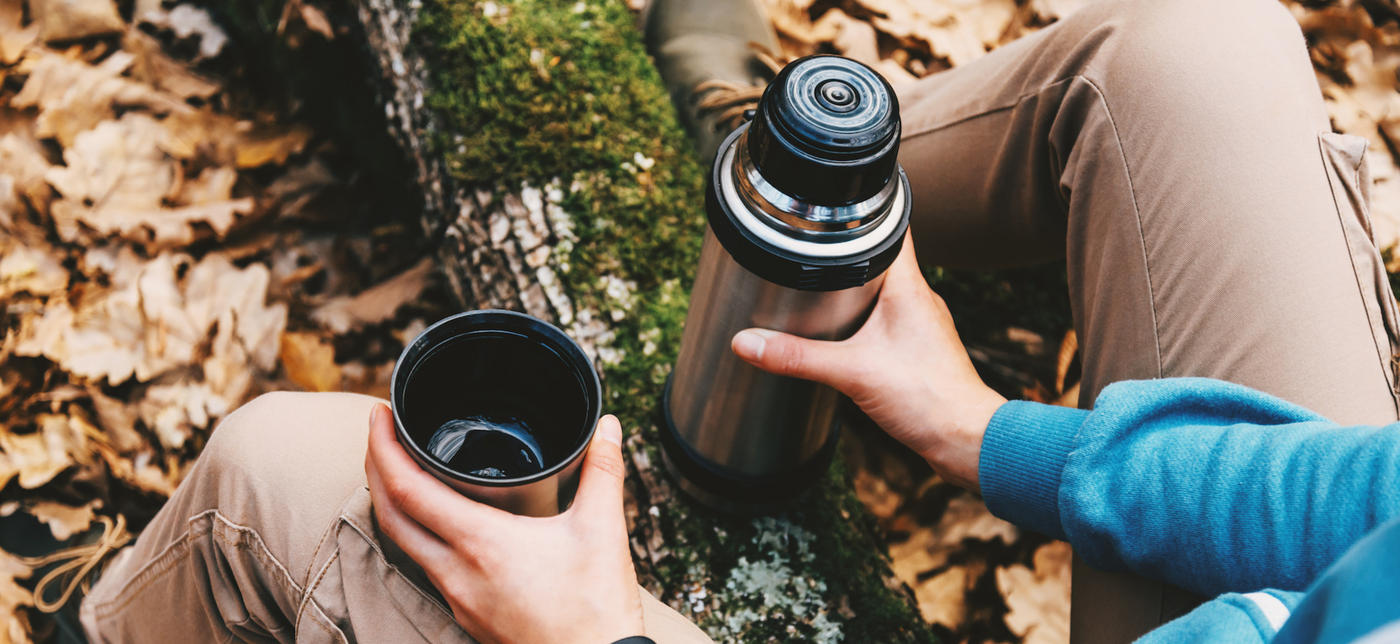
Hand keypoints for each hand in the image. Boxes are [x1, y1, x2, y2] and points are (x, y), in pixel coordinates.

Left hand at [365, 404, 643, 643]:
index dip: (383, 447)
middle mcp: (457, 572)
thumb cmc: (598, 609)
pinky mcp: (467, 617)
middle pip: (389, 515)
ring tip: (403, 469)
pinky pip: (426, 568)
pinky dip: (417, 534)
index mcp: (482, 543)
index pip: (408, 489)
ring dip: (393, 503)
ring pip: (403, 544)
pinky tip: (438, 523)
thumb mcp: (603, 530)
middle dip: (374, 467)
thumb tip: (608, 424)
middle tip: (381, 432)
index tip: (380, 415)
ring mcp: (457, 598)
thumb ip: (603, 470)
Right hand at [730, 233, 1005, 490]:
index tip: (831, 204)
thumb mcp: (852, 373)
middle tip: (809, 248)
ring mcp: (922, 323)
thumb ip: (797, 357)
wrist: (965, 439)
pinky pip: (887, 319)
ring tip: (817, 289)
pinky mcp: (919, 348)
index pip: (892, 226)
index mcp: (909, 287)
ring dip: (854, 288)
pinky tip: (846, 334)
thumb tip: (748, 342)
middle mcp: (919, 298)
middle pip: (880, 257)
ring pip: (883, 290)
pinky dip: (864, 318)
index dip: (862, 210)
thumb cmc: (928, 399)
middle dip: (844, 254)